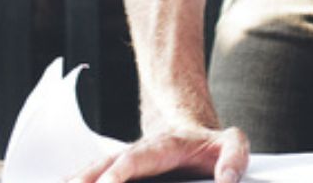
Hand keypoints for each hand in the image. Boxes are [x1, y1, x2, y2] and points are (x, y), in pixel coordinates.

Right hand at [68, 124, 249, 182]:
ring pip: (96, 168)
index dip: (121, 171)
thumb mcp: (233, 143)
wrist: (194, 134)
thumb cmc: (210, 145)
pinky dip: (78, 179)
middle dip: (89, 178)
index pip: (138, 158)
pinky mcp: (119, 170)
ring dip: (78, 179)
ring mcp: (126, 159)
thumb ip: (234, 158)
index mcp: (165, 145)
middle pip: (108, 163)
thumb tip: (227, 180)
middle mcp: (140, 150)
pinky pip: (94, 174)